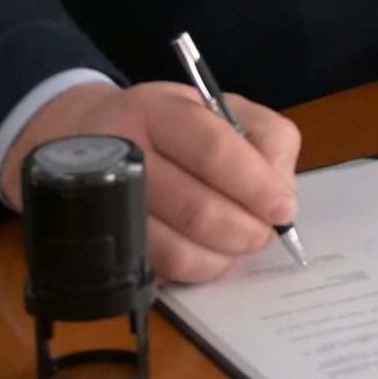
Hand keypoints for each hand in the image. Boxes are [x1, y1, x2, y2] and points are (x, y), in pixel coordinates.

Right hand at [1, 79, 298, 284]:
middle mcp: (121, 155)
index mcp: (154, 110)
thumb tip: (280, 191)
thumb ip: (267, 138)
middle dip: (246, 229)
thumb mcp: (224, 108)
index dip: (256, 185)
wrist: (93, 137)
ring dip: (225, 254)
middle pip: (197, 208)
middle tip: (266, 232)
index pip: (212, 151)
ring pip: (178, 249)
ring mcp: (107, 204)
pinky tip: (210, 251)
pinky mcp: (105, 243)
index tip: (284, 208)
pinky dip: (199, 267)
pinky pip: (161, 270)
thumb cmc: (175, 124)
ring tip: (241, 240)